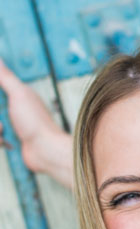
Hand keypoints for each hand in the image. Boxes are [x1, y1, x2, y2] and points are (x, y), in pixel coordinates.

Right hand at [0, 58, 73, 188]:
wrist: (46, 152)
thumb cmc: (37, 124)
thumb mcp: (19, 94)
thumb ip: (6, 76)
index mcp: (16, 93)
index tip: (3, 107)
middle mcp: (13, 107)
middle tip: (3, 123)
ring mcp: (11, 123)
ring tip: (5, 131)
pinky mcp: (10, 139)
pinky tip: (5, 141)